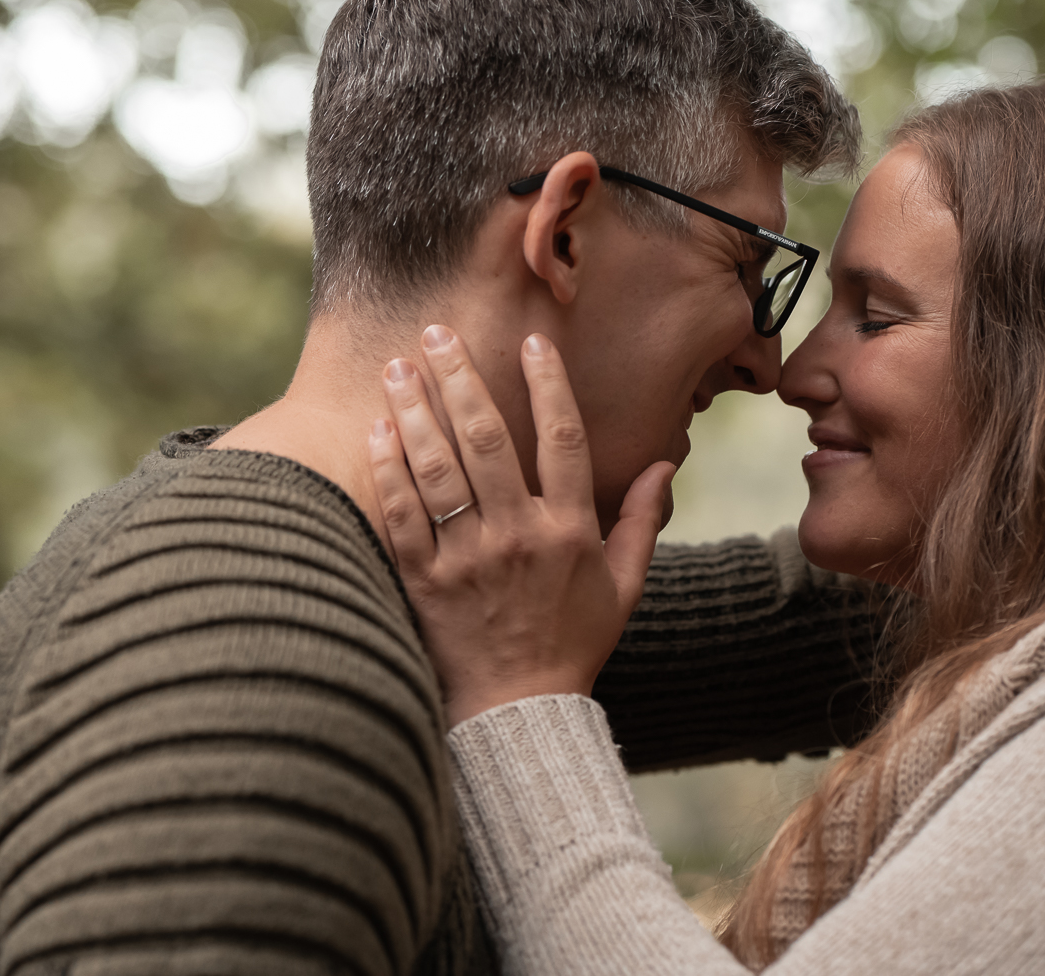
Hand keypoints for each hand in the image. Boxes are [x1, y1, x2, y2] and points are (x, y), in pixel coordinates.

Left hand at [367, 325, 675, 724]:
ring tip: (398, 367)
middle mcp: (518, 537)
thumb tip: (667, 462)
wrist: (521, 712)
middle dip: (460, 378)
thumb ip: (643, 520)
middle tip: (436, 332)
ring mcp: (467, 559)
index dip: (549, 386)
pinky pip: (401, 516)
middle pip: (487, 439)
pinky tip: (377, 431)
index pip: (563, 440)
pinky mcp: (424, 582)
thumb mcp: (624, 585)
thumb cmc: (574, 644)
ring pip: (438, 469)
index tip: (532, 342)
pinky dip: (388, 471)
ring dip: (415, 411)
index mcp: (570, 532)